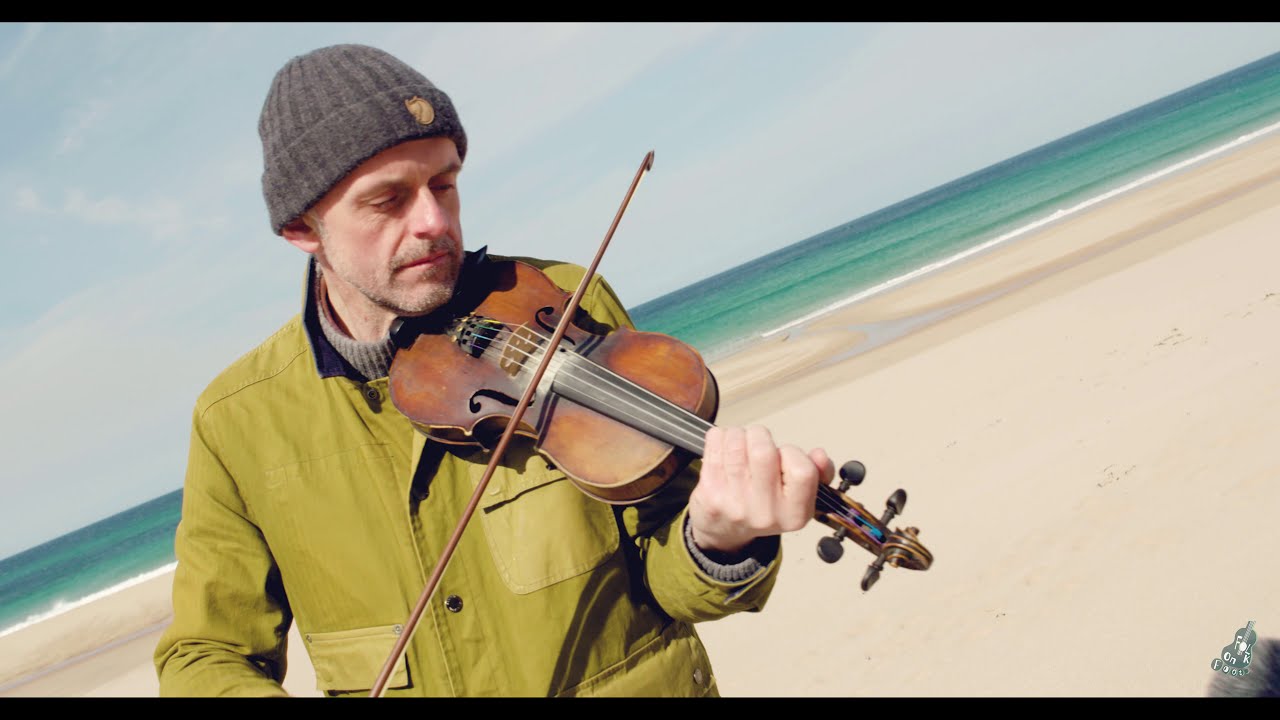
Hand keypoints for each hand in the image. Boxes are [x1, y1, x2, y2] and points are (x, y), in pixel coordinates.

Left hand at [690, 425, 834, 554]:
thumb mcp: (800, 497)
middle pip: (764, 451)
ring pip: (736, 443)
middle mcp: (765, 513)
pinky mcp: (710, 493)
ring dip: (738, 434)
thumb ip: (818, 473)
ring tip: (740, 444)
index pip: (802, 470)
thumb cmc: (765, 504)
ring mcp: (735, 504)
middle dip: (760, 436)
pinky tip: (723, 447)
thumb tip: (819, 455)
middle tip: (757, 442)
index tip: (783, 456)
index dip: (792, 453)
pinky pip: (715, 443)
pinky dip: (720, 436)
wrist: (725, 530)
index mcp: (795, 513)